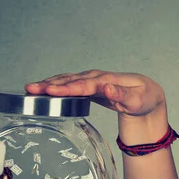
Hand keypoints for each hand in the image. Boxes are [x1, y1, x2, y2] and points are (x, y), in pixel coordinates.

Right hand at [25, 70, 165, 119]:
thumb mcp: (138, 100)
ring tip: (30, 89)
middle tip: (30, 89)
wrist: (148, 96)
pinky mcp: (90, 87)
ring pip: (67, 81)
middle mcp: (97, 78)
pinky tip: (43, 90)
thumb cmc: (144, 98)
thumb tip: (108, 89)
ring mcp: (92, 81)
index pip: (84, 84)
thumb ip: (123, 95)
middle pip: (71, 81)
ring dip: (49, 84)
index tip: (50, 91)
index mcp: (107, 80)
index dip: (67, 88)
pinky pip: (70, 85)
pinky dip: (56, 86)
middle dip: (50, 85)